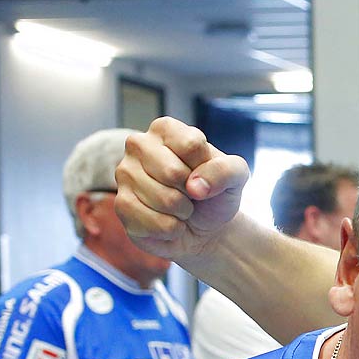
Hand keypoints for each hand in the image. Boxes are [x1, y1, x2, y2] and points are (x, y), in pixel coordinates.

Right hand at [115, 117, 249, 262]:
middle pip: (172, 173)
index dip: (206, 168)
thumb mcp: (236, 175)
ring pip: (164, 200)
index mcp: (165, 129)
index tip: (205, 173)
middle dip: (193, 193)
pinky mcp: (121, 205)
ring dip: (183, 213)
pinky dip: (171, 229)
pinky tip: (170, 223)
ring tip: (181, 208)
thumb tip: (195, 186)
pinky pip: (153, 223)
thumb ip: (226, 170)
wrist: (205, 228)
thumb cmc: (216, 194)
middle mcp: (139, 145)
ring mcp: (125, 174)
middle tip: (192, 195)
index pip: (191, 145)